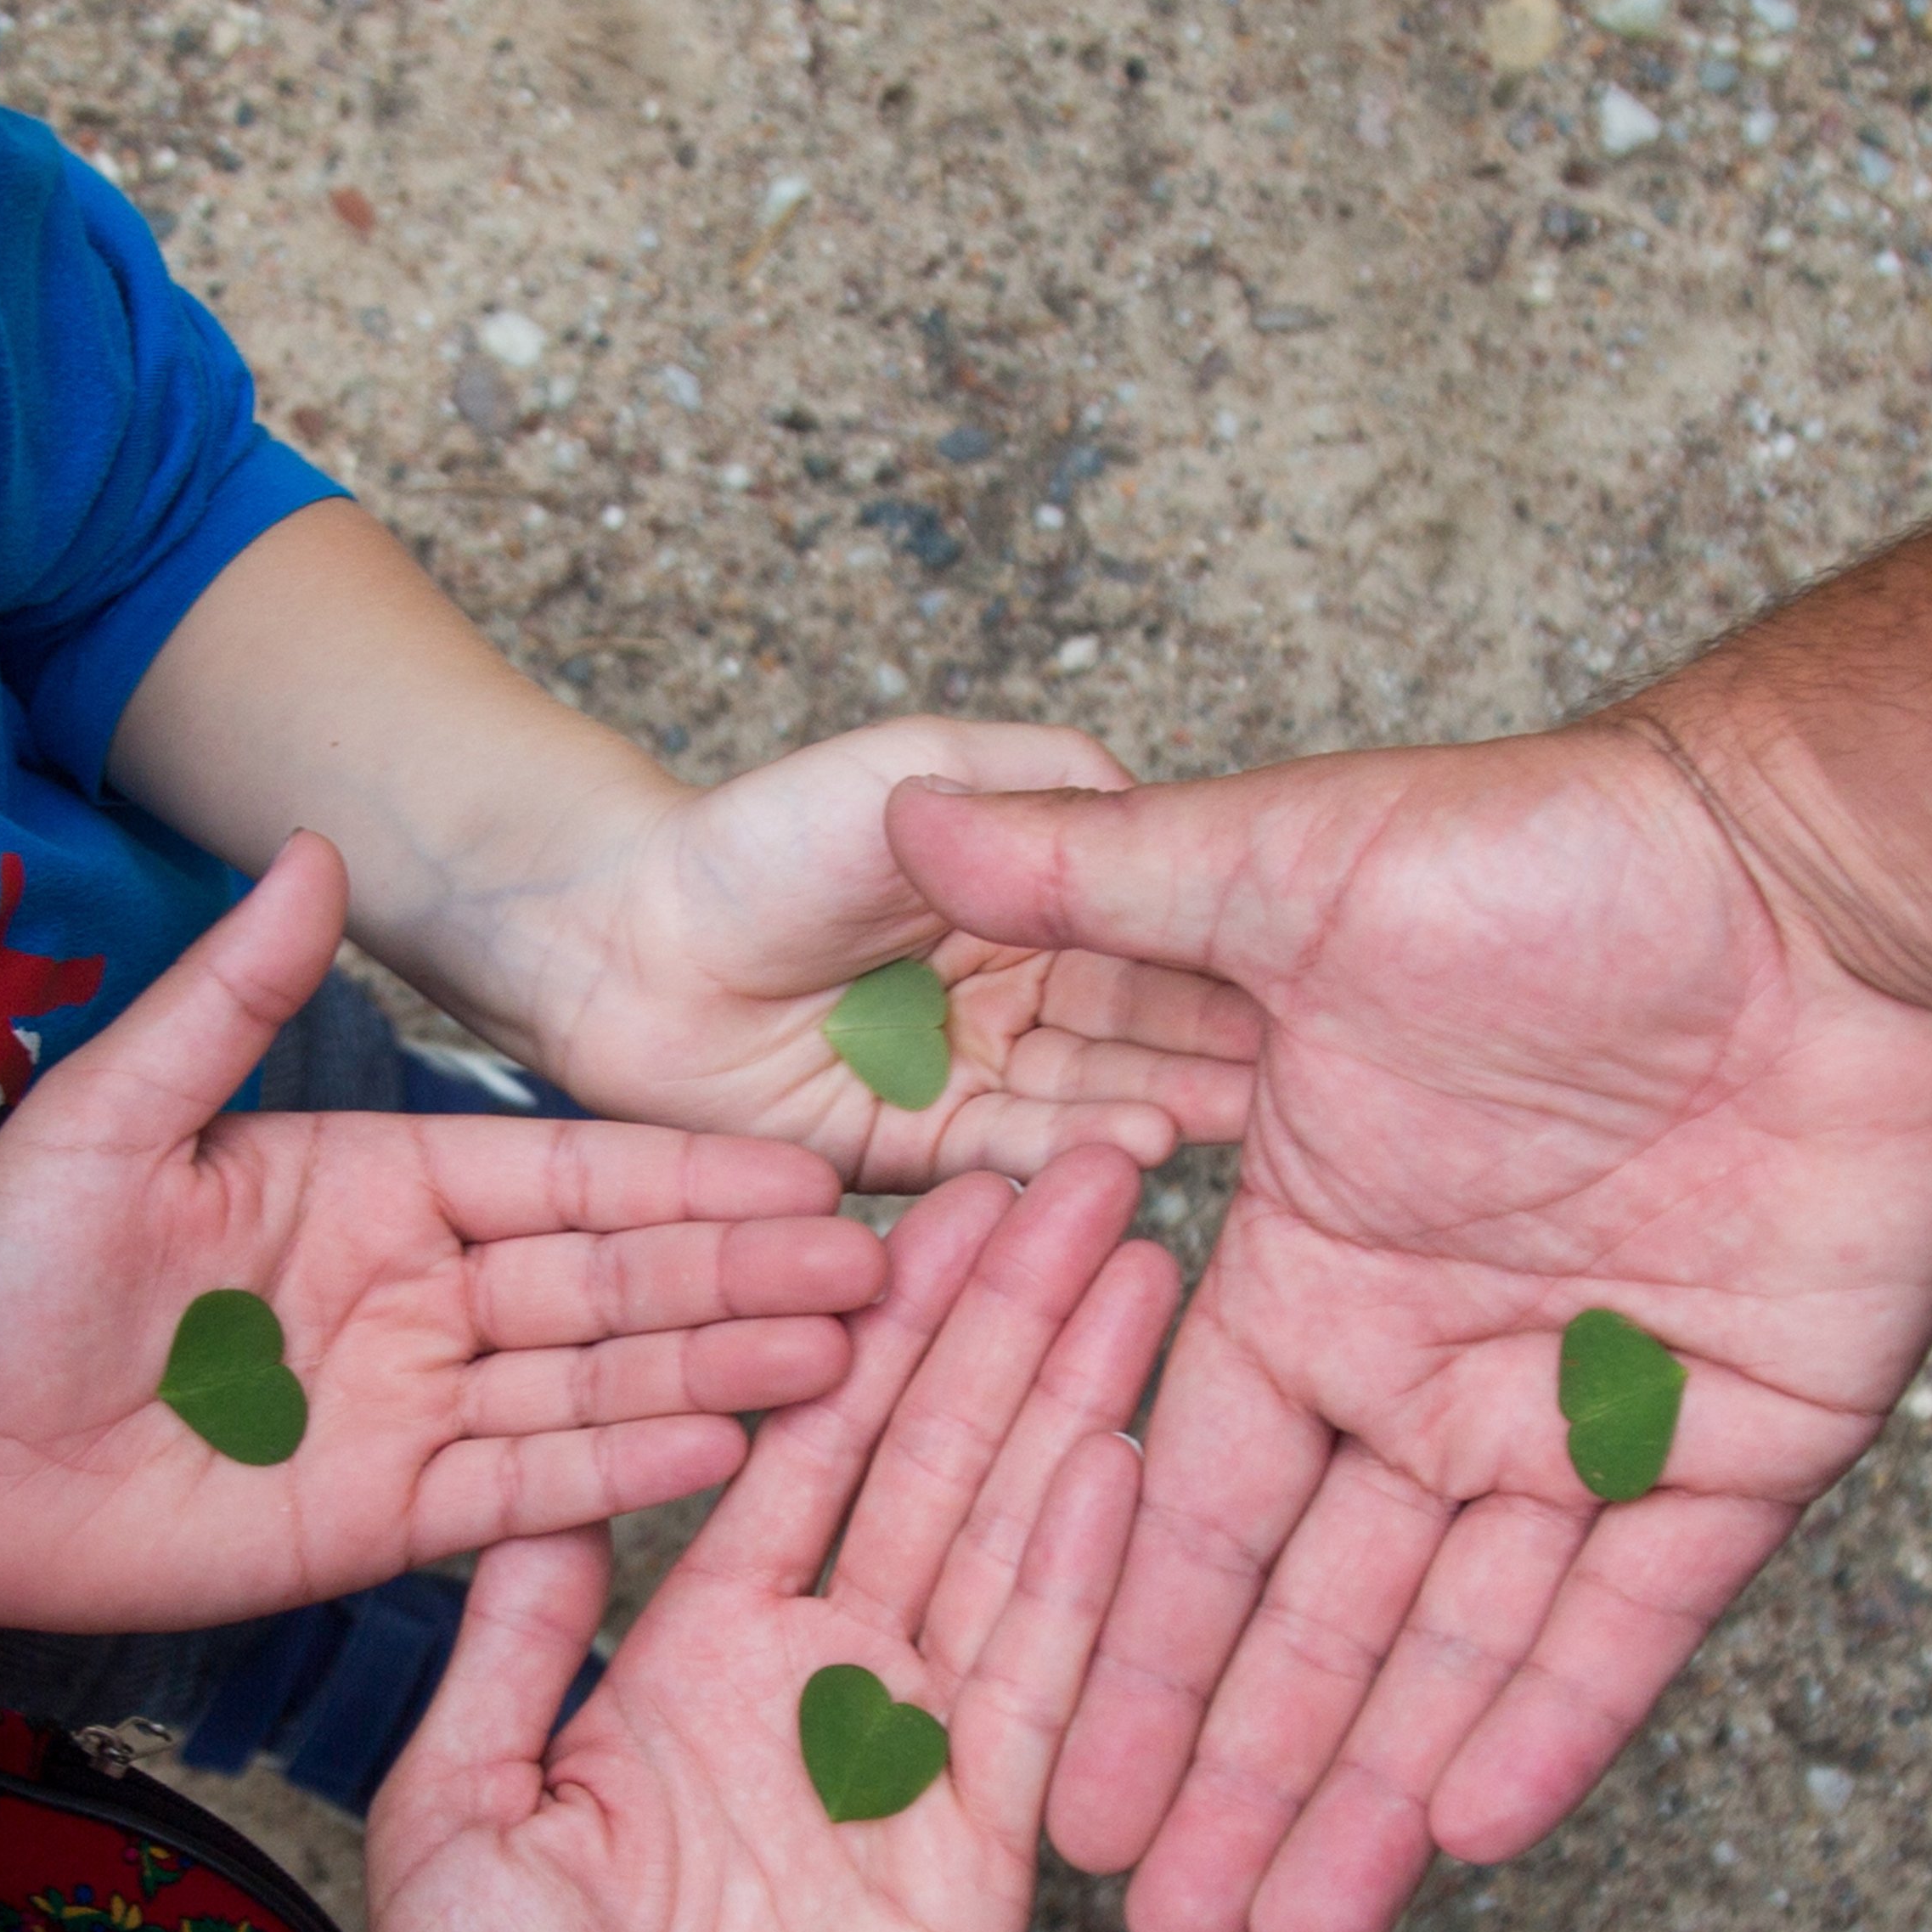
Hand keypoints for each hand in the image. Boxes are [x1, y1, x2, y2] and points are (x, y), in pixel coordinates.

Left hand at [0, 837, 891, 1633]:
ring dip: (722, 1368)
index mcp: (377, 1187)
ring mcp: (413, 1410)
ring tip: (847, 1354)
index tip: (806, 1164)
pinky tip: (729, 1447)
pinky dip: (624, 1475)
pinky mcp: (386, 1521)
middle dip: (748, 1271)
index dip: (683, 1173)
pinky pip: (526, 1493)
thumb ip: (229, 1001)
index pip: (563, 1173)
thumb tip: (306, 846)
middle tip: (883, 1263)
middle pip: (614, 1280)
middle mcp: (420, 1295)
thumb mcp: (113, 1117)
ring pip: (598, 1385)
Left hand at [360, 1149, 1171, 1931]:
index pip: (806, 1441)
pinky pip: (1033, 1699)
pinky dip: (1076, 1581)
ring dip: (1068, 1399)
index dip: (866, 1316)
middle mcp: (825, 1682)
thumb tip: (534, 1476)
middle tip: (1077, 1164)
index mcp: (699, 1651)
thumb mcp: (456, 1806)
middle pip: (933, 1455)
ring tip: (1133, 1256)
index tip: (928, 1189)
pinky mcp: (975, 1863)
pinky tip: (1119, 1457)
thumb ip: (511, 1638)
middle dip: (1004, 1310)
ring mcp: (912, 1766)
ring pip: (1005, 1542)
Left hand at [477, 722, 1264, 1187]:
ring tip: (1232, 1110)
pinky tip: (1140, 1143)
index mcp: (1034, 911)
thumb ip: (1047, 785)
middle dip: (1219, 1048)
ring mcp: (967, 1084)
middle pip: (1139, 1029)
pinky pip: (1004, 1160)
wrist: (621, 935)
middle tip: (1310, 1070)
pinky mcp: (911, 1156)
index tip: (1307, 968)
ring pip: (1084, 1101)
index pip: (1153, 934)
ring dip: (1159, 1105)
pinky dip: (1067, 1154)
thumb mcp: (918, 772)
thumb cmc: (758, 836)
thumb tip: (1171, 816)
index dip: (1225, 953)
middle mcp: (1017, 1003)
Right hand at [888, 729, 1931, 1931]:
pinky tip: (1469, 1836)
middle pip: (1308, 1621)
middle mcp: (1435, 1372)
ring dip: (1367, 1794)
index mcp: (1317, 1276)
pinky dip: (1560, 1725)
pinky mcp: (1741, 1443)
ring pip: (1459, 1653)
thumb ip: (1107, 875)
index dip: (1119, 1644)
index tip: (1038, 1778)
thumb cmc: (1571, 851)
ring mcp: (1589, 1417)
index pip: (1192, 1502)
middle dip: (1224, 1775)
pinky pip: (1636, 1619)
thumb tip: (911, 806)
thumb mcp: (1305, 863)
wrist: (1834, 874)